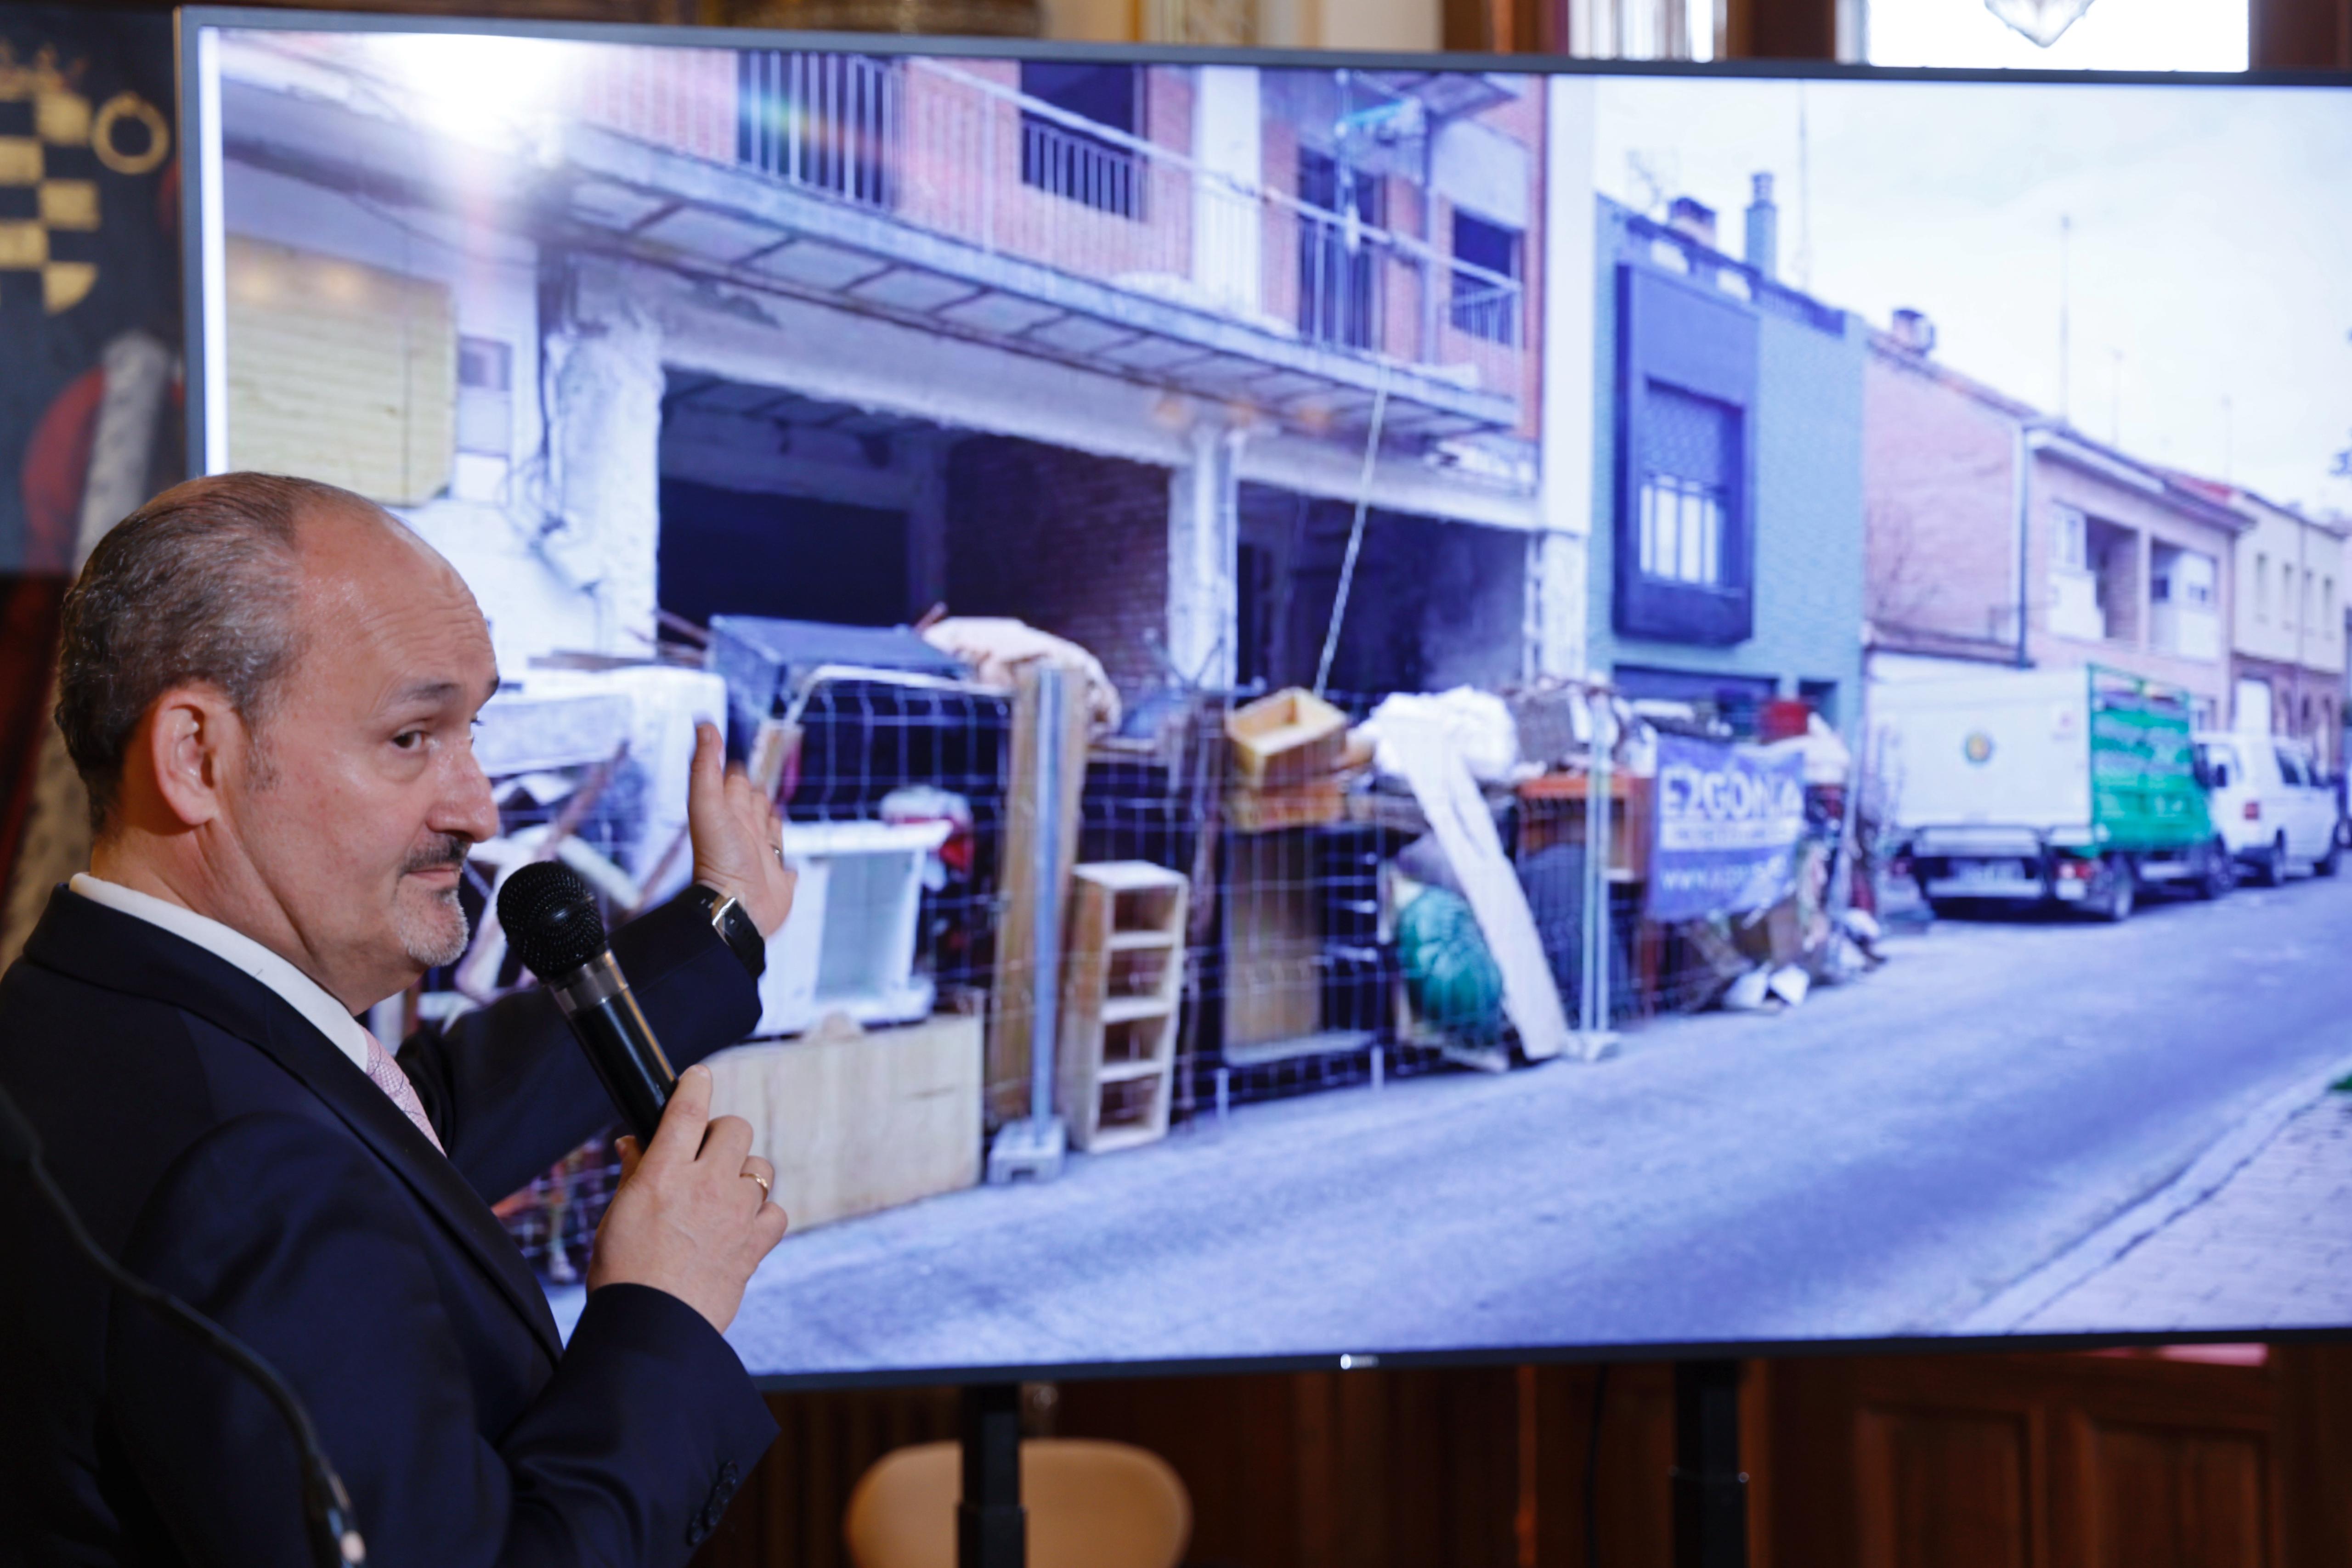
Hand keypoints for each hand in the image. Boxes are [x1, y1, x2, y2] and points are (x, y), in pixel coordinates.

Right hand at [588, 1065, 788, 1332]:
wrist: (652, 1327)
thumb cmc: (623, 1272)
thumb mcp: (618, 1214)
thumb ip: (635, 1172)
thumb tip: (635, 1142)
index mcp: (665, 1173)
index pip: (688, 1110)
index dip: (695, 1085)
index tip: (698, 1076)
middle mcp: (707, 1185)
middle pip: (736, 1128)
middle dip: (722, 1134)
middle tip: (704, 1155)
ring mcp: (737, 1213)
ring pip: (760, 1168)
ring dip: (743, 1173)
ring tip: (720, 1194)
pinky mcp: (756, 1244)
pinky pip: (776, 1211)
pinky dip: (762, 1214)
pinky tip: (742, 1225)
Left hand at [687, 722, 794, 938]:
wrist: (737, 907)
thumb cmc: (720, 857)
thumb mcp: (707, 804)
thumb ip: (706, 767)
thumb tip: (704, 725)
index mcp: (728, 814)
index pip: (733, 783)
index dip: (736, 767)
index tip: (738, 753)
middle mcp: (744, 833)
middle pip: (752, 803)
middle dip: (757, 788)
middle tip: (764, 772)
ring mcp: (762, 857)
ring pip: (769, 830)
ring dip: (773, 819)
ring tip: (774, 807)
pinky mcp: (779, 881)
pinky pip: (786, 868)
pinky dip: (787, 860)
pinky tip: (787, 863)